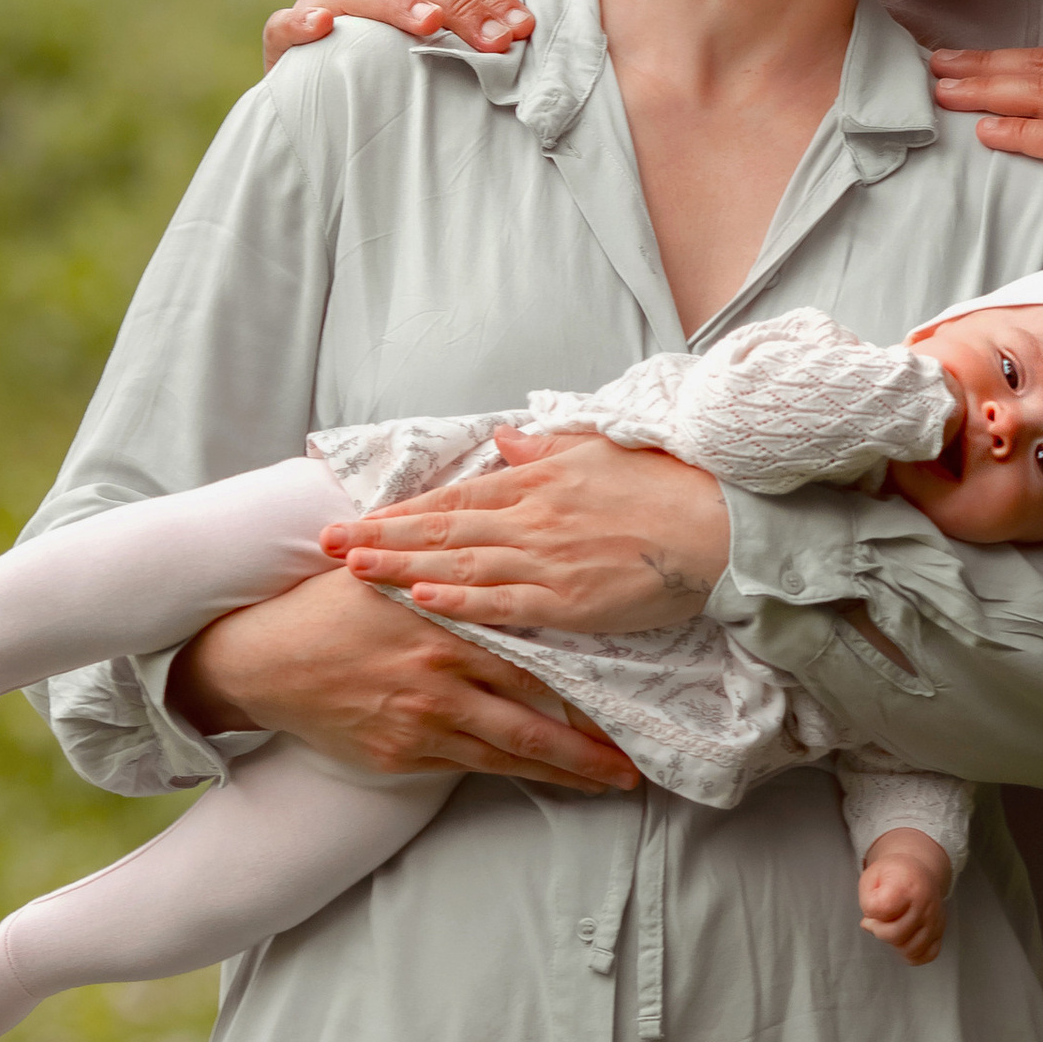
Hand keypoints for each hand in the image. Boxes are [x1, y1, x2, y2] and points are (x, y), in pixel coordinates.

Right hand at [169, 563, 640, 791]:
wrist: (263, 660)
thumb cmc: (334, 606)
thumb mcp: (393, 568)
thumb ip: (454, 558)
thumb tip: (507, 533)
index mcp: (448, 623)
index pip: (533, 651)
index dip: (587, 674)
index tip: (635, 684)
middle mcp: (442, 676)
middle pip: (534, 714)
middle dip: (590, 743)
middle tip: (635, 760)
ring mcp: (423, 722)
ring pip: (511, 752)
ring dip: (565, 771)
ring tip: (612, 781)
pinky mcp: (404, 754)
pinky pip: (473, 768)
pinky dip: (515, 775)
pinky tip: (548, 782)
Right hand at [263, 0, 535, 74]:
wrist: (324, 101)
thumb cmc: (389, 58)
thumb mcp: (431, 25)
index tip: (522, 27)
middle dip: (459, 4)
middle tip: (495, 41)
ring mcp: (320, 4)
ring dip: (395, 2)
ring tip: (429, 23)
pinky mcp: (282, 41)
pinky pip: (285, 25)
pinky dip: (303, 23)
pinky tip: (324, 26)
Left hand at [320, 427, 730, 639]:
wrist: (716, 526)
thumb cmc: (663, 485)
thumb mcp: (600, 450)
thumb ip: (546, 449)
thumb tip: (505, 439)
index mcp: (537, 483)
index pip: (453, 500)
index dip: (401, 512)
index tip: (357, 518)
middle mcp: (532, 520)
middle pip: (441, 531)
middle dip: (380, 539)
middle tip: (326, 545)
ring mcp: (547, 562)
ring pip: (460, 565)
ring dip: (403, 568)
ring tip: (355, 569)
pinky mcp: (568, 601)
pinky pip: (502, 603)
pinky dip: (459, 600)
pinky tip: (421, 598)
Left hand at [857, 830, 952, 965]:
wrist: (920, 870)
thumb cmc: (893, 875)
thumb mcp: (872, 876)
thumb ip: (867, 901)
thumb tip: (869, 926)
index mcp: (908, 885)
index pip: (883, 909)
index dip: (870, 913)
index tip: (871, 907)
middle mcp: (926, 904)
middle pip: (895, 935)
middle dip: (879, 931)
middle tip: (877, 921)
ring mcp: (935, 920)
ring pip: (910, 950)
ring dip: (894, 944)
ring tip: (891, 928)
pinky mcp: (940, 932)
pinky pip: (927, 955)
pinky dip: (912, 955)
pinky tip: (904, 941)